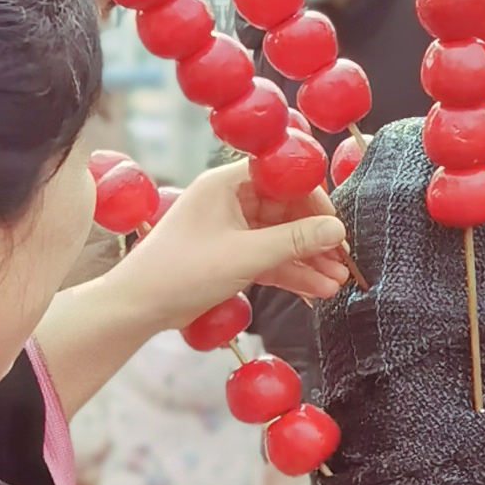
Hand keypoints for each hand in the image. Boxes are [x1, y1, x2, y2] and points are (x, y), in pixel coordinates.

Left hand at [42, 159, 355, 413]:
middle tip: (345, 261)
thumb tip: (338, 231)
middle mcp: (231, 200)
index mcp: (227, 183)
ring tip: (339, 282)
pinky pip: (270, 258)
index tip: (337, 226)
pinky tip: (318, 289)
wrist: (139, 307)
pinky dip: (292, 273)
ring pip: (281, 238)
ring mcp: (232, 229)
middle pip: (287, 210)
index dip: (314, 200)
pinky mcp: (232, 255)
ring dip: (309, 260)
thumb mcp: (245, 255)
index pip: (283, 178)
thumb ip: (295, 242)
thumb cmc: (182, 271)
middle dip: (317, 237)